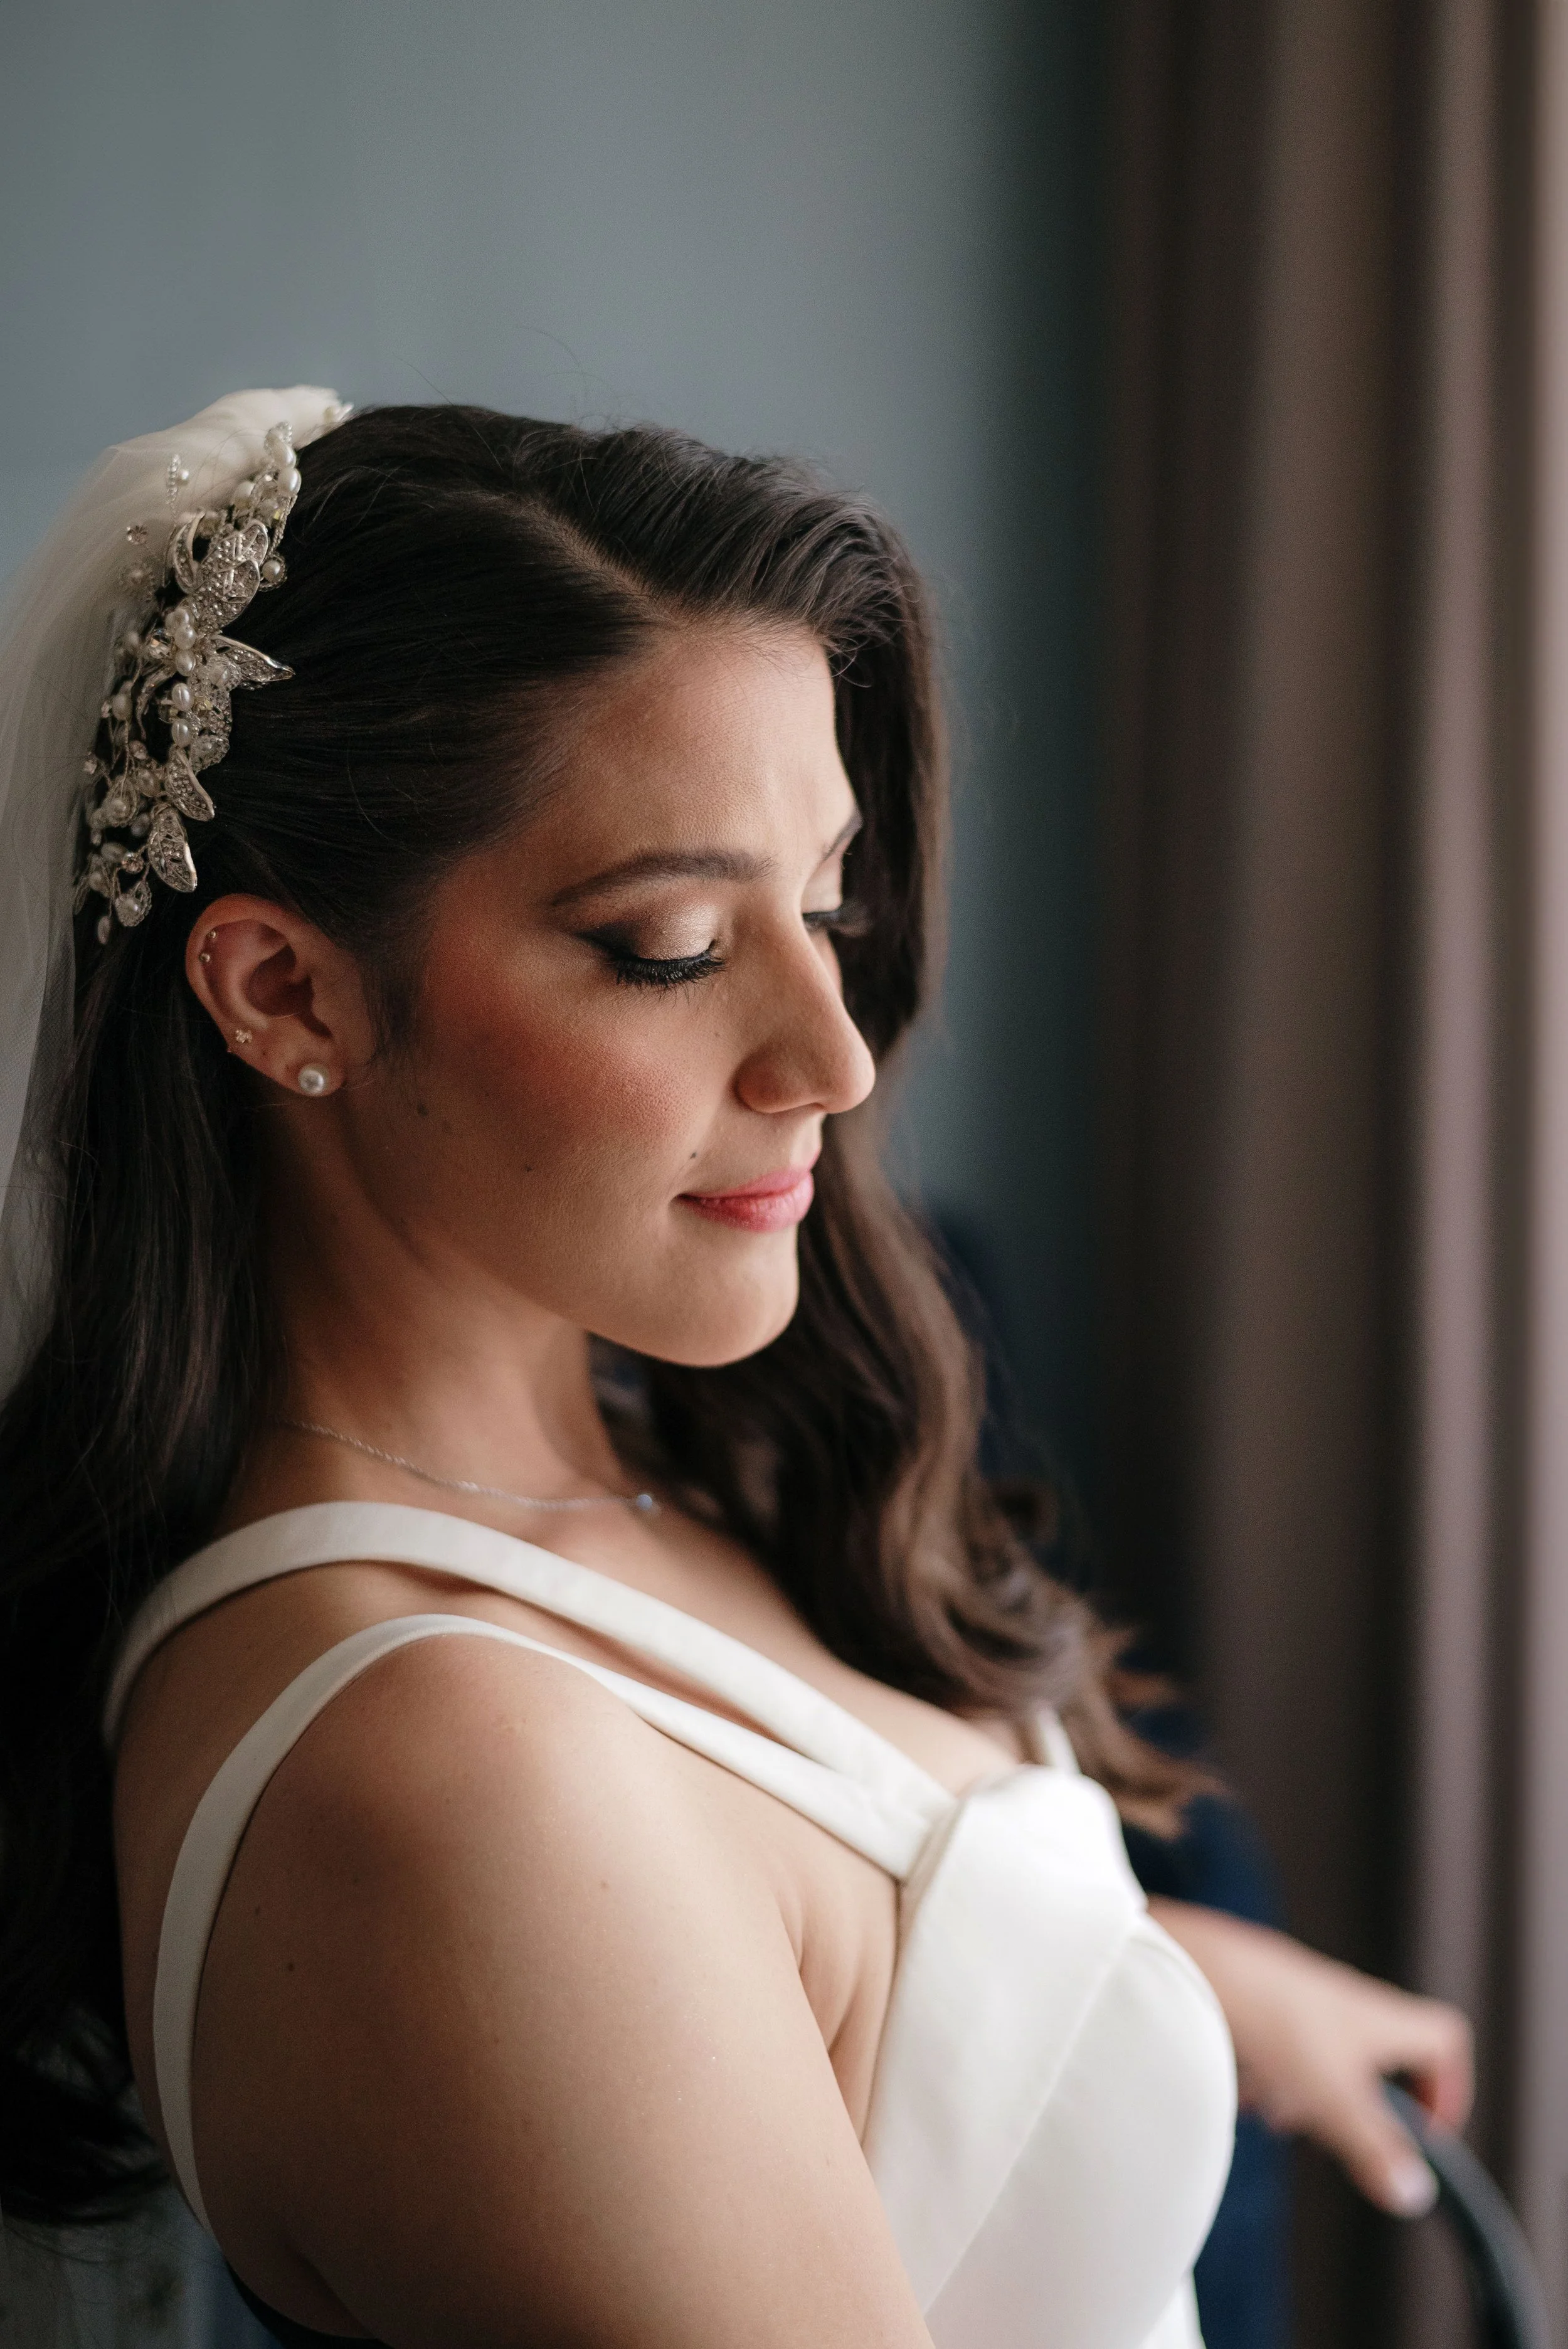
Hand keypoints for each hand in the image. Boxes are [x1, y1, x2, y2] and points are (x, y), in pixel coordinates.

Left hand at [1148, 1898, 1472, 2214]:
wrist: (1197, 1964)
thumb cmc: (1275, 2025)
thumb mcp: (1333, 2100)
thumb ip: (1374, 2148)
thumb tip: (1414, 2194)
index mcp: (1381, 2019)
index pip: (1445, 2039)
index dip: (1449, 2088)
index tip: (1425, 2133)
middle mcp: (1347, 2003)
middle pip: (1381, 2061)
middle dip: (1362, 2109)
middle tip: (1335, 2131)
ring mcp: (1303, 2000)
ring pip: (1326, 2061)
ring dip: (1309, 2098)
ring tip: (1276, 2113)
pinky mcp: (1261, 2003)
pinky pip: (1282, 2050)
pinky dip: (1271, 2078)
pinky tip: (1243, 2092)